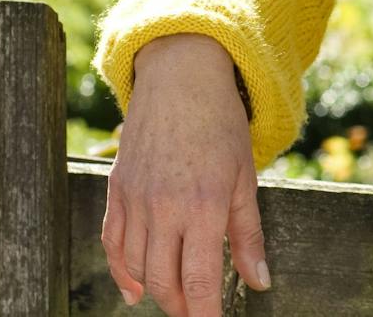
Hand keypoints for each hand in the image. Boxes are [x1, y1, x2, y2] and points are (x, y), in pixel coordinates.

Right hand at [101, 34, 269, 314]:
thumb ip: (249, 235)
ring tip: (176, 300)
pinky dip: (122, 271)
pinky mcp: (116, 190)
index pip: (199, 280)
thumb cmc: (221, 126)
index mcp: (204, 206)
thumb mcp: (245, 178)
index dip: (204, 314)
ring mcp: (136, 200)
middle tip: (199, 311)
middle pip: (164, 281)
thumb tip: (259, 283)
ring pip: (136, 267)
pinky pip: (113, 243)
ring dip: (155, 291)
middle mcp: (164, 208)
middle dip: (182, 306)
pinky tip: (135, 289)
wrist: (180, 78)